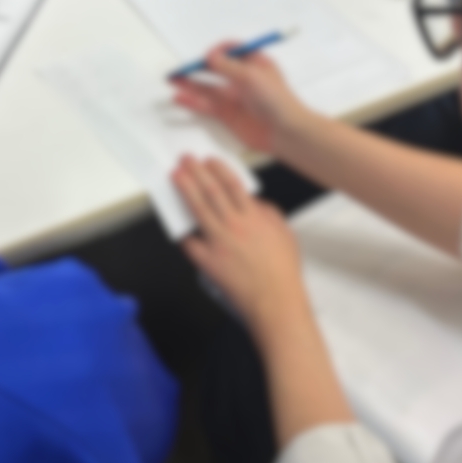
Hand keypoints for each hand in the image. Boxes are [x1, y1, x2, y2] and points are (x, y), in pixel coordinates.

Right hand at [171, 42, 310, 155]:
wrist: (285, 132)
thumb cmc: (278, 101)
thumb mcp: (251, 75)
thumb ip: (227, 65)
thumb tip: (210, 56)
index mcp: (255, 63)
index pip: (232, 50)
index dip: (217, 51)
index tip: (206, 56)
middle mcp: (243, 79)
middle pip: (215, 69)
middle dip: (197, 67)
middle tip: (181, 68)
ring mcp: (235, 98)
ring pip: (207, 88)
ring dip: (190, 84)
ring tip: (173, 80)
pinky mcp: (229, 115)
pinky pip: (207, 105)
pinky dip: (193, 101)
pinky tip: (181, 98)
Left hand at [172, 155, 305, 327]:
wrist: (275, 301)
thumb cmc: (282, 274)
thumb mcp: (285, 234)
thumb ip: (269, 214)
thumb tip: (256, 204)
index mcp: (254, 217)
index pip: (232, 184)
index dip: (218, 169)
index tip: (209, 161)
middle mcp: (235, 226)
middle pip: (211, 191)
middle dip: (196, 172)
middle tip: (186, 160)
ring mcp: (219, 242)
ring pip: (198, 209)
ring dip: (185, 190)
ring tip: (176, 177)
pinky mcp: (208, 261)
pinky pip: (190, 243)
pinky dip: (184, 233)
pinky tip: (177, 225)